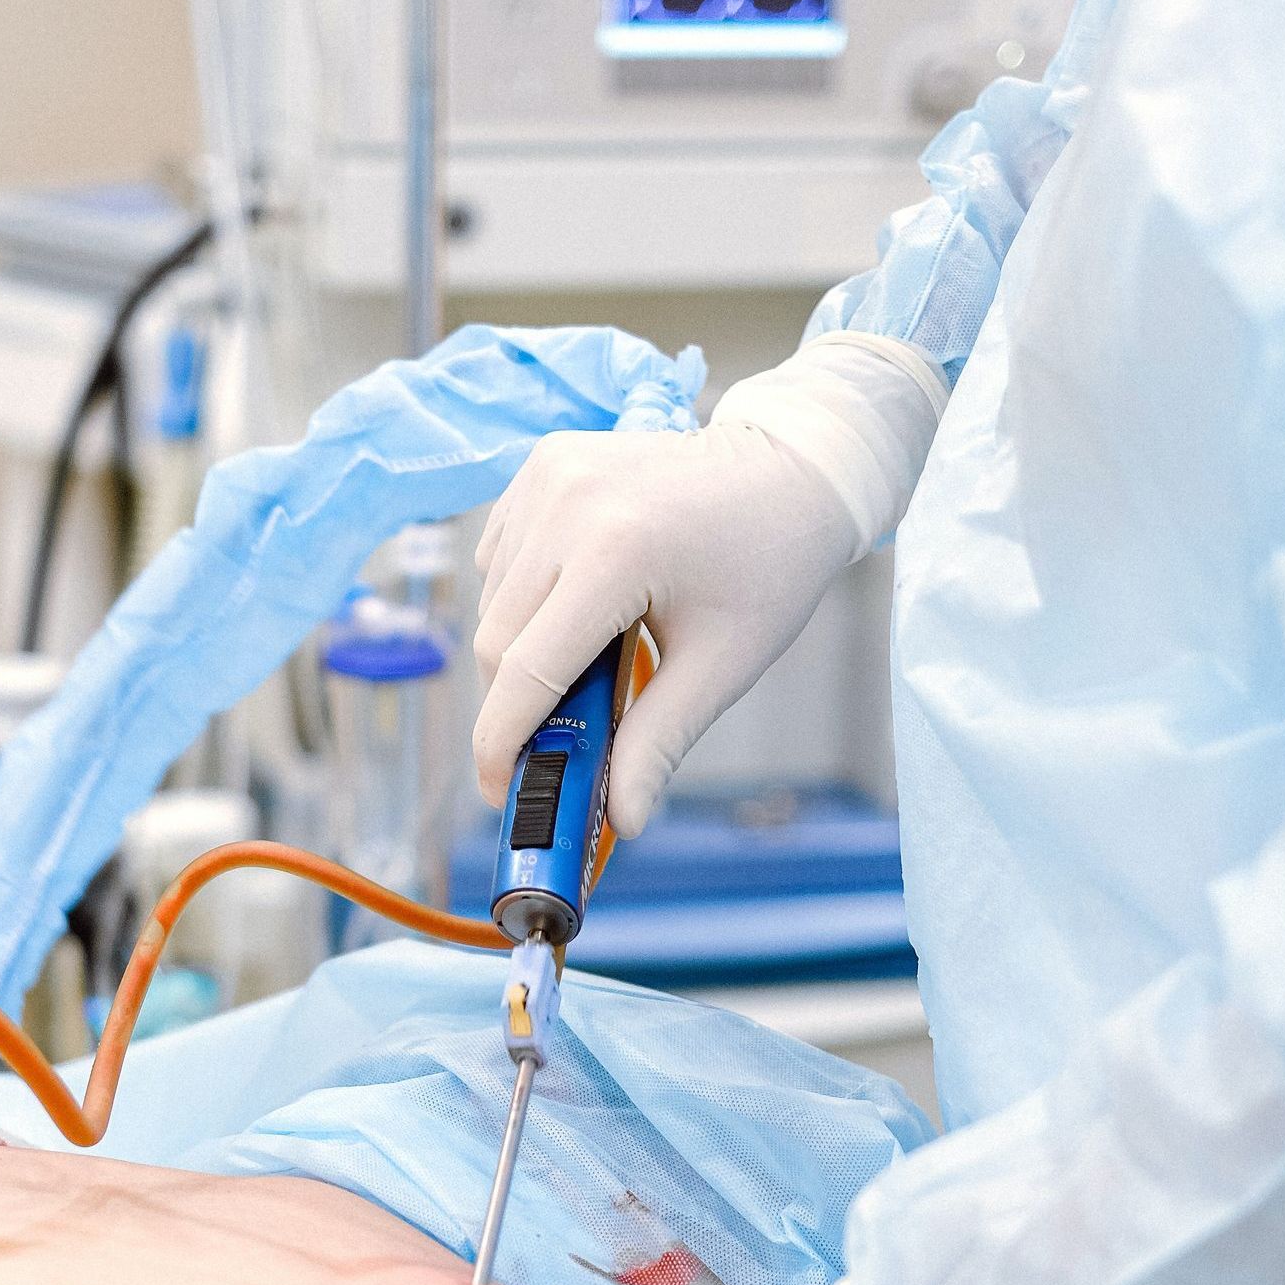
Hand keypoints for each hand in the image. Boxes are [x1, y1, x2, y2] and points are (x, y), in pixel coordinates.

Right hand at [472, 333, 946, 835]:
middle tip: (561, 738)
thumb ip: (659, 743)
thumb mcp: (722, 665)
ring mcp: (550, 475)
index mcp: (615, 552)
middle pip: (497, 641)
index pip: (526, 670)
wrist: (791, 470)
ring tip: (589, 662)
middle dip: (517, 703)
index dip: (502, 742)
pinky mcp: (543, 463)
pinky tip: (579, 604)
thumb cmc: (769, 568)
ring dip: (522, 650)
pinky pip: (502, 556)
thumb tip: (622, 821)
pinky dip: (524, 597)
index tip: (500, 789)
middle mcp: (567, 503)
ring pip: (492, 601)